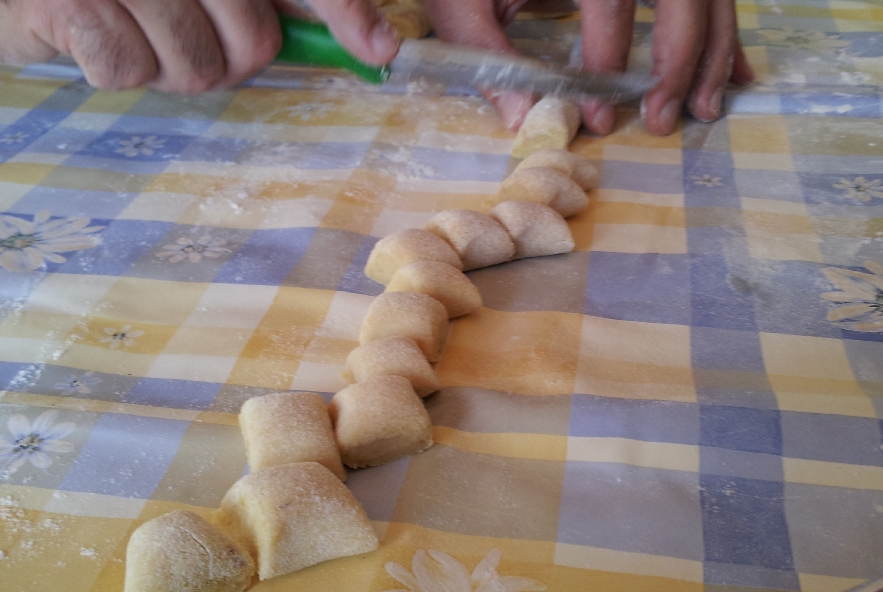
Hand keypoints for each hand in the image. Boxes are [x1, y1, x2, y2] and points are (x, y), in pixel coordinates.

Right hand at [0, 0, 398, 92]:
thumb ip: (291, 4)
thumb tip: (378, 42)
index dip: (344, 11)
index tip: (380, 48)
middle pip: (252, 44)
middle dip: (230, 58)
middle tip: (195, 36)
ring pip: (194, 68)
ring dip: (172, 69)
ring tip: (143, 32)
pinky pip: (127, 69)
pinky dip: (119, 68)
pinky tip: (100, 33)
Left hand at [426, 0, 754, 135]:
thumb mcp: (461, 2)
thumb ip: (488, 53)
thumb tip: (522, 119)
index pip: (609, 3)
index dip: (608, 63)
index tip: (598, 118)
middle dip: (679, 61)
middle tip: (663, 120)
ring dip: (714, 52)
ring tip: (705, 110)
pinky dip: (725, 33)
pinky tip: (733, 74)